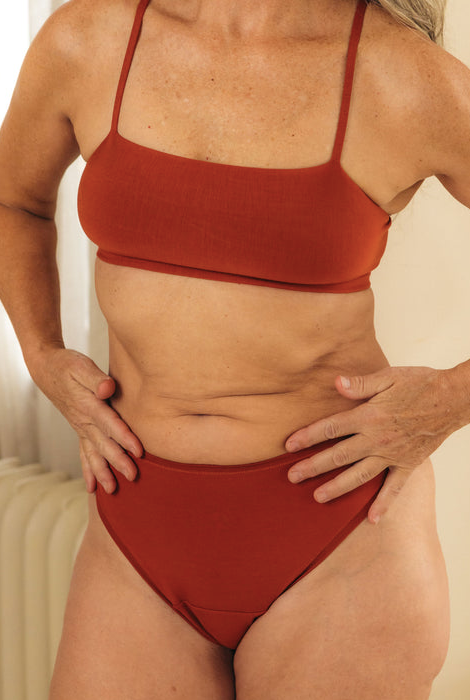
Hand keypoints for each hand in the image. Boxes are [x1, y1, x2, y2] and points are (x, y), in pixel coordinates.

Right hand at [29, 346, 142, 493]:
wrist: (47, 369)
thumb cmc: (68, 365)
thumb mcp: (81, 365)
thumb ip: (96, 378)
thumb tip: (108, 388)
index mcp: (88, 404)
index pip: (109, 423)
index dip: (124, 437)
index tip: (139, 451)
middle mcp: (84, 420)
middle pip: (103, 443)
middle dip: (118, 461)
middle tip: (133, 477)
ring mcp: (80, 426)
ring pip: (92, 453)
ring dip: (103, 471)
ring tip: (113, 490)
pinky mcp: (80, 428)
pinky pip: (83, 453)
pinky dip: (88, 470)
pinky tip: (92, 487)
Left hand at [285, 366, 460, 523]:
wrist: (454, 398)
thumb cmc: (420, 383)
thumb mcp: (389, 376)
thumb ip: (360, 383)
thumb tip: (336, 383)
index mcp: (369, 415)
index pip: (331, 428)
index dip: (308, 436)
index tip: (288, 445)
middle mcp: (377, 438)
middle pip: (339, 455)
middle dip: (313, 467)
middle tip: (292, 477)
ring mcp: (393, 454)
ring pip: (360, 475)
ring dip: (337, 487)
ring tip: (317, 497)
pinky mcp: (409, 464)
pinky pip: (394, 488)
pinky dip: (383, 504)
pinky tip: (371, 519)